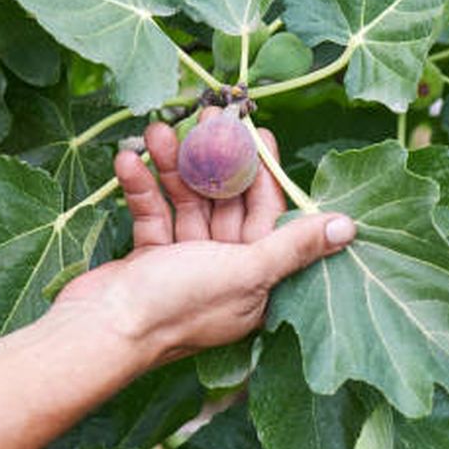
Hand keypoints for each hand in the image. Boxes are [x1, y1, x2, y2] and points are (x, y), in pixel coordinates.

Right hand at [54, 108, 355, 368]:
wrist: (99, 332)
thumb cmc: (175, 307)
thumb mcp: (245, 272)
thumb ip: (294, 245)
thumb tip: (349, 227)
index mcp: (257, 280)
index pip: (268, 213)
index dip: (263, 172)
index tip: (256, 132)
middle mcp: (225, 270)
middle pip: (226, 201)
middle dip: (213, 159)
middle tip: (206, 115)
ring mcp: (185, 262)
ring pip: (187, 200)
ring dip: (172, 165)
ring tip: (158, 131)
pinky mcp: (150, 256)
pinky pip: (153, 211)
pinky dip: (141, 186)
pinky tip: (128, 160)